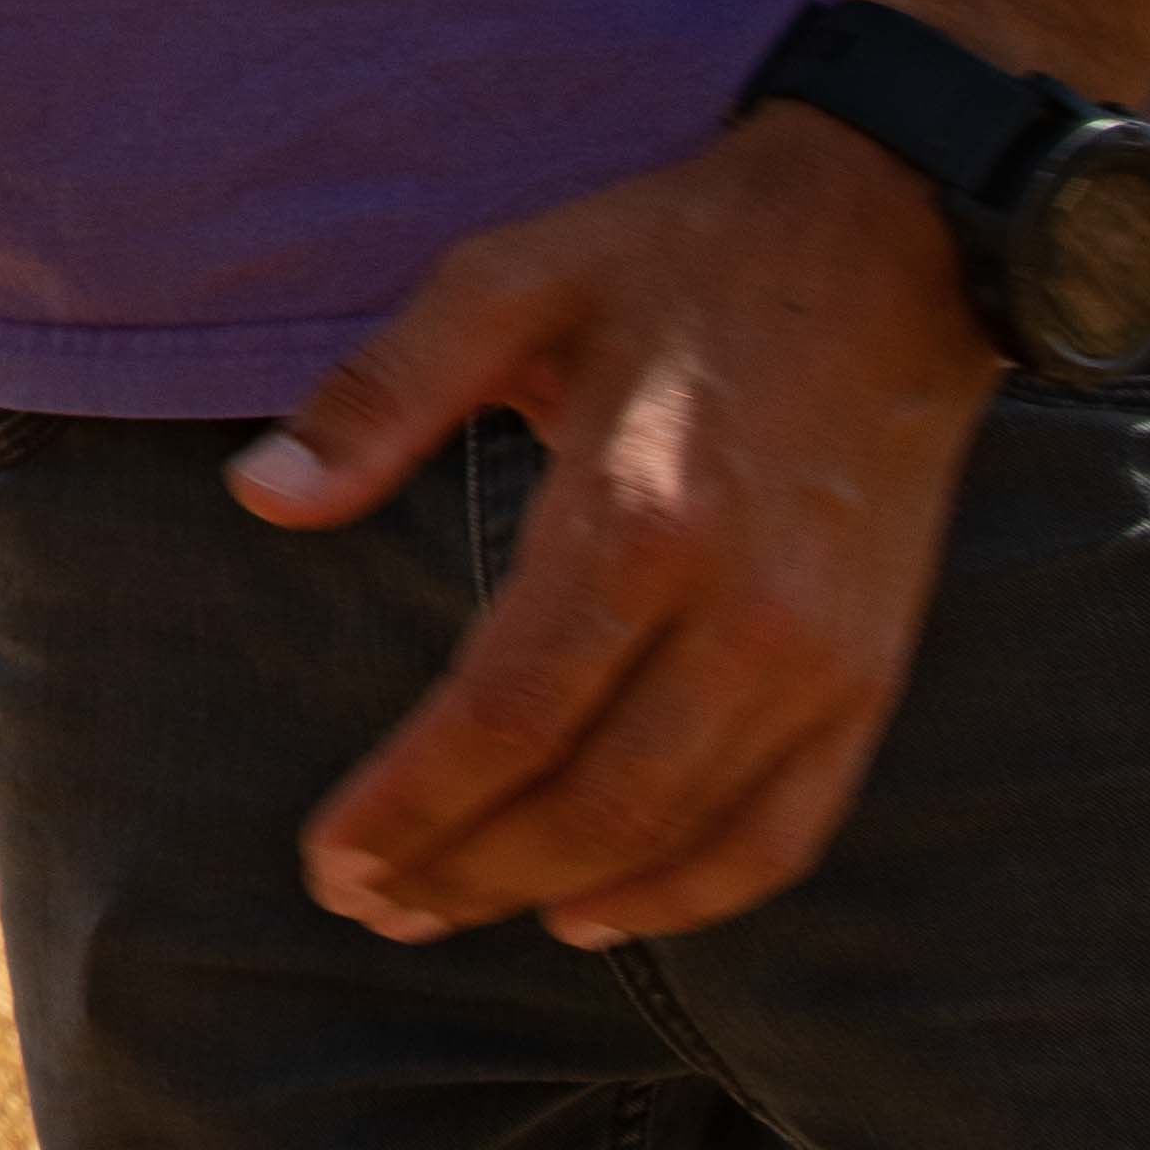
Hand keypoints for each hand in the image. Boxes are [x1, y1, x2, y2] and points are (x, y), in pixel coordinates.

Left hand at [227, 101, 1002, 945]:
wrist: (892, 239)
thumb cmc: (672, 254)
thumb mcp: (503, 280)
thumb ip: (377, 395)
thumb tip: (257, 494)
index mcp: (637, 512)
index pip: (504, 715)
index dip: (410, 804)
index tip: (327, 857)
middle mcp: (742, 610)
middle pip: (588, 800)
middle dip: (463, 870)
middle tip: (364, 902)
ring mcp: (822, 657)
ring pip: (680, 834)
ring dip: (553, 892)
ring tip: (444, 909)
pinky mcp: (873, 674)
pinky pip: (789, 830)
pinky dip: (693, 891)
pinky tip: (598, 911)